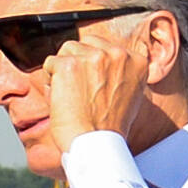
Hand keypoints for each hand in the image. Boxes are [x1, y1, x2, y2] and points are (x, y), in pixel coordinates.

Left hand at [46, 21, 151, 153]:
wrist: (96, 144)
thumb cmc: (108, 128)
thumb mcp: (129, 95)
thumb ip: (120, 74)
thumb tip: (104, 67)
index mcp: (137, 60)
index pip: (106, 47)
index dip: (93, 66)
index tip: (92, 86)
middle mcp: (118, 53)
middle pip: (86, 44)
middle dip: (78, 63)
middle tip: (78, 91)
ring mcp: (93, 57)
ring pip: (67, 50)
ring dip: (62, 71)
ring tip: (70, 96)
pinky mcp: (69, 65)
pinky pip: (50, 63)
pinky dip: (50, 81)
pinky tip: (61, 99)